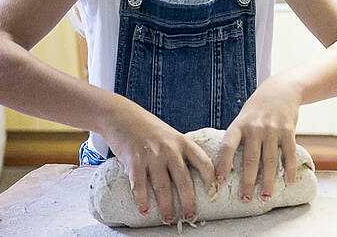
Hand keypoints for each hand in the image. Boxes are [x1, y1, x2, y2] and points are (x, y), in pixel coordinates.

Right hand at [102, 103, 215, 223]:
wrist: (123, 116)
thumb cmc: (150, 129)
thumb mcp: (171, 136)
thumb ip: (181, 152)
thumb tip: (195, 175)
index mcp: (183, 142)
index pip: (203, 162)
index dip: (210, 178)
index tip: (214, 193)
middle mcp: (170, 149)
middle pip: (184, 180)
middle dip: (188, 202)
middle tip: (190, 217)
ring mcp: (152, 155)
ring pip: (163, 187)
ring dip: (166, 206)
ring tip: (168, 219)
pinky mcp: (134, 160)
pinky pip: (139, 185)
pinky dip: (142, 200)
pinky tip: (144, 210)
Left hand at [214, 75, 301, 201]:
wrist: (281, 90)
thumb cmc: (256, 110)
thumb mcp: (242, 119)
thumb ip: (236, 139)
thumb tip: (223, 167)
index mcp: (239, 124)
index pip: (228, 146)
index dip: (223, 164)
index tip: (220, 181)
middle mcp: (255, 127)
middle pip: (251, 158)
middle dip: (248, 181)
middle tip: (245, 199)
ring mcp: (273, 129)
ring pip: (270, 160)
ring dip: (268, 181)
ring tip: (265, 197)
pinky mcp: (288, 130)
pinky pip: (289, 153)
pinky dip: (289, 169)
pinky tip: (287, 182)